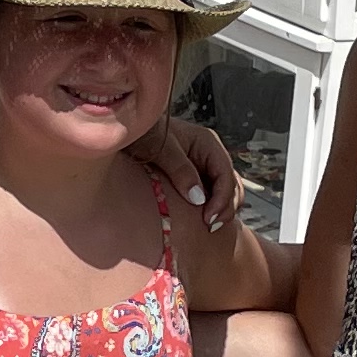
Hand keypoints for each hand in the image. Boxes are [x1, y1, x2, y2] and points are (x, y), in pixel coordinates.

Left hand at [130, 114, 241, 230]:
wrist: (125, 129)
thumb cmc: (143, 133)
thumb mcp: (161, 148)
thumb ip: (180, 170)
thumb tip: (198, 198)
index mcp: (208, 143)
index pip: (226, 174)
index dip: (223, 198)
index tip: (209, 218)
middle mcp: (208, 155)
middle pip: (230, 185)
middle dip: (225, 207)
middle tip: (210, 226)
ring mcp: (201, 167)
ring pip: (222, 191)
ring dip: (219, 209)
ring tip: (208, 227)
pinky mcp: (192, 178)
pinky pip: (208, 195)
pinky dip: (208, 208)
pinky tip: (199, 220)